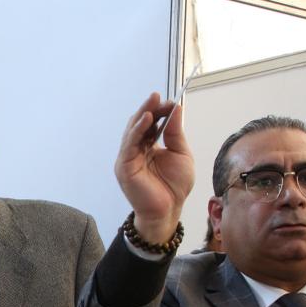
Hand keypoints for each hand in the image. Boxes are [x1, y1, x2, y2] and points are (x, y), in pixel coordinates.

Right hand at [115, 92, 194, 243]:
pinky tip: (146, 119)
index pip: (150, 124)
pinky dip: (136, 130)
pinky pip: (129, 144)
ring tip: (153, 102)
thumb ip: (175, 133)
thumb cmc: (174, 187)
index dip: (159, 111)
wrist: (168, 210)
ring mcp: (128, 159)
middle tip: (158, 96)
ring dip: (142, 115)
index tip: (170, 102)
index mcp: (149, 147)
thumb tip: (175, 109)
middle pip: (139, 124)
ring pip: (132, 131)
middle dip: (149, 109)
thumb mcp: (181, 153)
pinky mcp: (124, 167)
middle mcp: (136, 151)